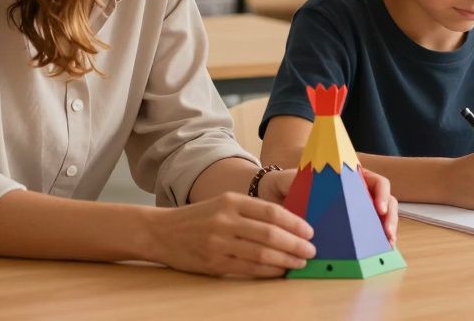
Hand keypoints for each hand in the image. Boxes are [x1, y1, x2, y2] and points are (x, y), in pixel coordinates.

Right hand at [147, 192, 314, 277]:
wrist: (161, 232)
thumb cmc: (198, 217)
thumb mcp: (222, 204)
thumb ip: (250, 212)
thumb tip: (287, 224)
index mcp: (231, 201)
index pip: (271, 212)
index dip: (294, 223)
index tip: (310, 231)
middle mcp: (226, 220)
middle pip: (270, 233)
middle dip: (295, 244)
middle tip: (311, 251)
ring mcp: (219, 243)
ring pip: (261, 253)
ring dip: (285, 260)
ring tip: (299, 263)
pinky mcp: (214, 262)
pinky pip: (248, 269)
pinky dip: (268, 271)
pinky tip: (280, 272)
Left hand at [256, 166, 397, 245]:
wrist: (275, 191)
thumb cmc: (287, 180)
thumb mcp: (295, 178)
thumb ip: (304, 182)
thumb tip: (316, 200)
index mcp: (350, 176)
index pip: (376, 181)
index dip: (382, 194)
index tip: (378, 208)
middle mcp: (357, 191)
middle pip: (385, 201)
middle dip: (390, 217)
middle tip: (387, 233)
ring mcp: (355, 208)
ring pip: (380, 218)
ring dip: (386, 231)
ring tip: (386, 245)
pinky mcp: (349, 225)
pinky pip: (366, 231)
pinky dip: (374, 241)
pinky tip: (377, 251)